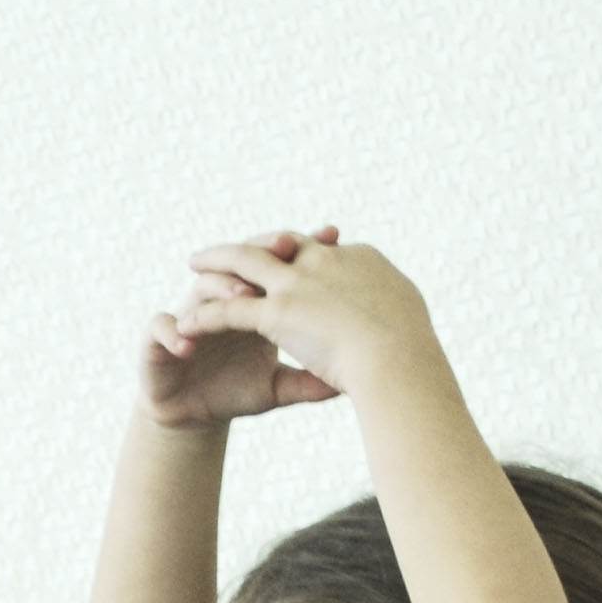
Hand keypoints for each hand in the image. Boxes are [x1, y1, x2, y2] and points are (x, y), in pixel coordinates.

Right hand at [143, 228, 344, 425]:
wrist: (192, 414)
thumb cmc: (236, 392)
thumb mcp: (280, 387)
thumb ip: (312, 381)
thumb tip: (352, 383)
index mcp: (253, 305)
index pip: (278, 269)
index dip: (301, 252)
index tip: (333, 239)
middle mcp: (221, 300)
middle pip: (240, 263)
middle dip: (261, 251)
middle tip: (286, 245)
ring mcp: (190, 316)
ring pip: (202, 288)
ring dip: (222, 287)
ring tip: (243, 296)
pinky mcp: (158, 340)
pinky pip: (162, 328)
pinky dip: (175, 332)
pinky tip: (190, 343)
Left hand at [168, 230, 436, 397]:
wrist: (401, 359)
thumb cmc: (413, 347)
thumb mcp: (407, 316)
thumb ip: (390, 310)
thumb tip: (394, 316)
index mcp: (357, 259)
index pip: (323, 251)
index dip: (305, 255)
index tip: (291, 260)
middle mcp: (324, 261)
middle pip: (281, 243)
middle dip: (254, 242)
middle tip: (231, 248)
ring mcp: (299, 283)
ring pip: (246, 262)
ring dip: (217, 261)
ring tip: (194, 264)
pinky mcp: (278, 312)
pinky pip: (231, 309)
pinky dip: (207, 314)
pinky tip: (188, 321)